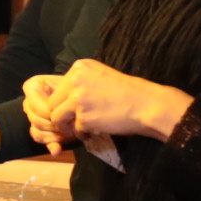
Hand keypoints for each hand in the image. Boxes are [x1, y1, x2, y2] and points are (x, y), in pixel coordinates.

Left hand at [26, 59, 188, 149]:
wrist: (147, 104)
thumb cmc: (128, 92)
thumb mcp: (102, 76)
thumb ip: (82, 81)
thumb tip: (63, 95)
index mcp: (80, 67)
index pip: (58, 88)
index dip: (64, 102)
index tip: (75, 110)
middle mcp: (75, 79)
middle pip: (52, 103)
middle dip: (61, 116)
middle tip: (75, 122)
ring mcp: (78, 98)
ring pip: (56, 117)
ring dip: (67, 126)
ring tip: (82, 127)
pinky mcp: (84, 116)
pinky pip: (74, 129)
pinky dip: (83, 133)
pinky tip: (95, 130)